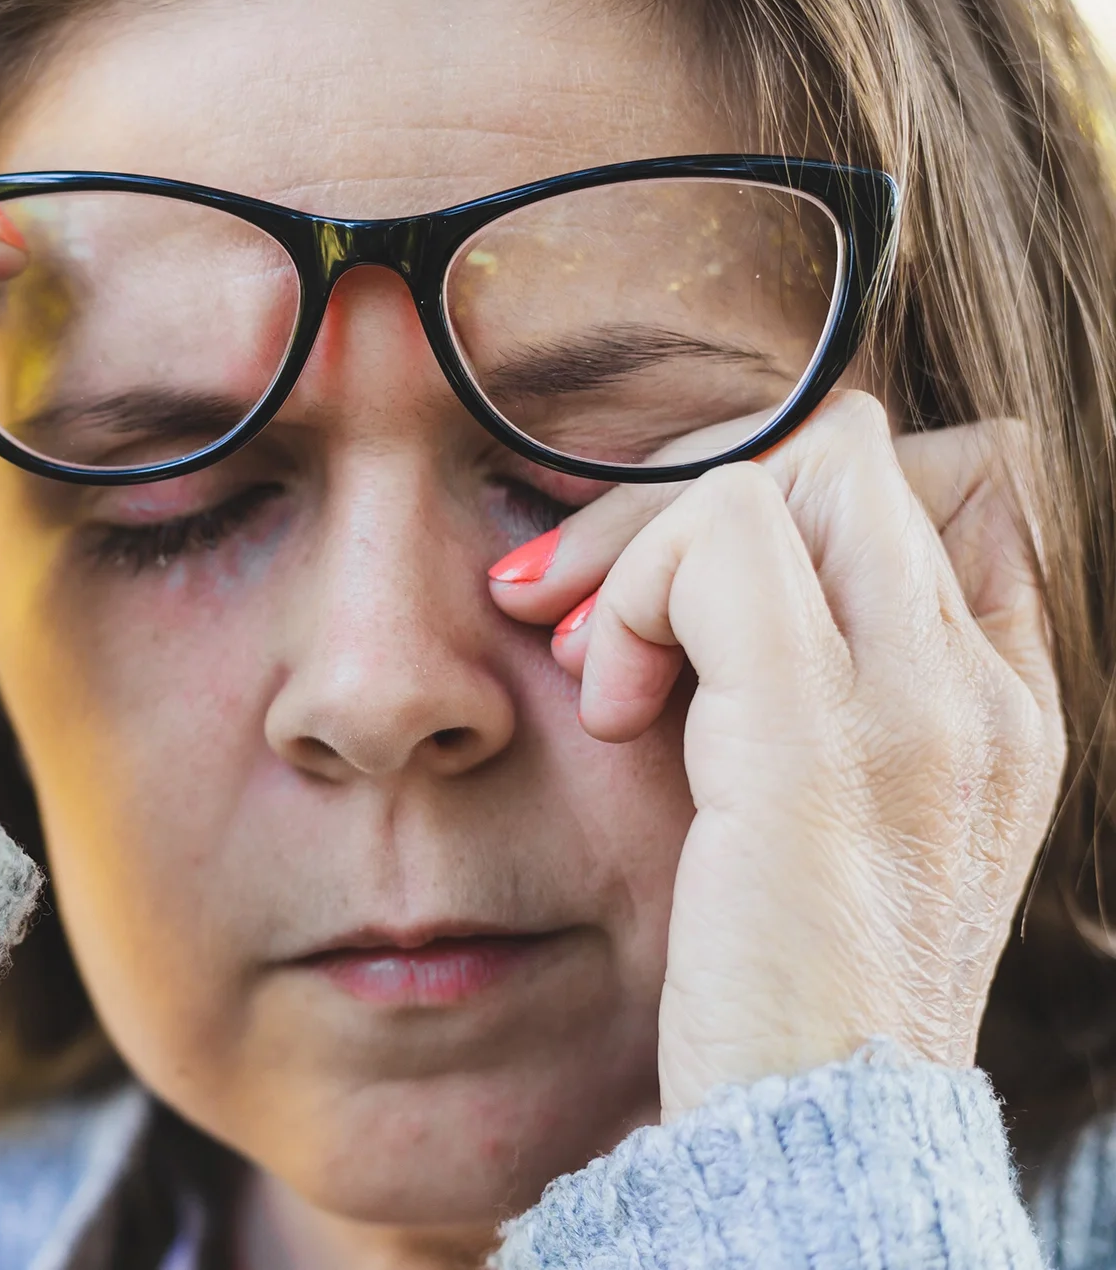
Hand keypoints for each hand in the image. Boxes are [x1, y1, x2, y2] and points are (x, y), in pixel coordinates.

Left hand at [488, 392, 1065, 1116]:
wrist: (812, 1135)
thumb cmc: (778, 983)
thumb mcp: (805, 806)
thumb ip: (787, 685)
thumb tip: (684, 572)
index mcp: (1000, 701)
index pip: (948, 478)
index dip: (792, 493)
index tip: (682, 590)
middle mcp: (982, 690)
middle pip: (857, 452)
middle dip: (693, 496)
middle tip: (586, 608)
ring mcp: (918, 709)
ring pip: (790, 471)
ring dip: (654, 543)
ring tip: (597, 665)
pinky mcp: (819, 743)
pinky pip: (726, 542)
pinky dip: (639, 590)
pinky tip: (608, 703)